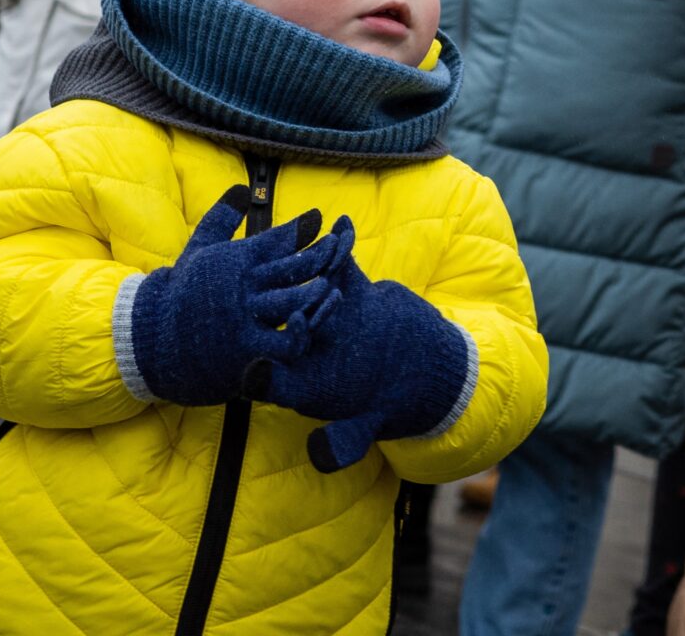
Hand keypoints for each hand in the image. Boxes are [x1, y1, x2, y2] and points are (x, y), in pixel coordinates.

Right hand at [120, 189, 334, 406]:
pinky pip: (283, 342)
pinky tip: (309, 324)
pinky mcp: (245, 349)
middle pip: (292, 268)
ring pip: (293, 302)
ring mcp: (244, 319)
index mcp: (233, 259)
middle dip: (320, 255)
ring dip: (317, 292)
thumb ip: (223, 216)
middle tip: (339, 247)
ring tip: (333, 285)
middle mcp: (241, 287)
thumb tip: (244, 187)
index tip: (319, 219)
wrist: (152, 337)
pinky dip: (300, 333)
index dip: (301, 228)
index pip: (275, 238)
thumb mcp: (200, 247)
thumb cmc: (182, 290)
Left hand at [257, 216, 473, 472]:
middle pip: (291, 326)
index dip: (265, 373)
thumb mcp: (365, 426)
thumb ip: (344, 441)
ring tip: (316, 253)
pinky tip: (343, 227)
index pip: (274, 377)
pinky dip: (342, 248)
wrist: (424, 374)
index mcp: (300, 381)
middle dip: (290, 311)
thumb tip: (321, 457)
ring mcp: (327, 316)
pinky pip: (341, 269)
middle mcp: (308, 347)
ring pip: (314, 290)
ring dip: (314, 269)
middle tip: (291, 308)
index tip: (260, 369)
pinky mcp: (348, 294)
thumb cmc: (387, 406)